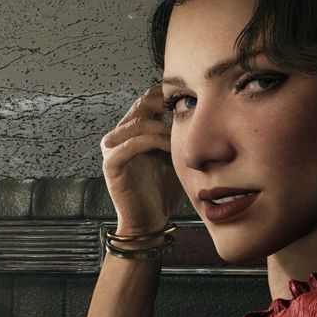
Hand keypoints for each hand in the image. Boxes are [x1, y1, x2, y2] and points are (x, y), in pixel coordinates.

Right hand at [100, 84, 187, 239]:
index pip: (149, 99)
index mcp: (134, 131)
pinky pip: (133, 143)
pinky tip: (171, 147)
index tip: (195, 102)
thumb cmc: (164, 190)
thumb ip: (181, 133)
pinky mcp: (111, 163)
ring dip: (163, 127)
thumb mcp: (177, 155)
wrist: (149, 220)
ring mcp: (112, 148)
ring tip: (180, 137)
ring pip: (139, 122)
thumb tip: (205, 112)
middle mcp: (119, 135)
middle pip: (142, 103)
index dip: (170, 96)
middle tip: (189, 113)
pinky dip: (155, 142)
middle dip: (167, 105)